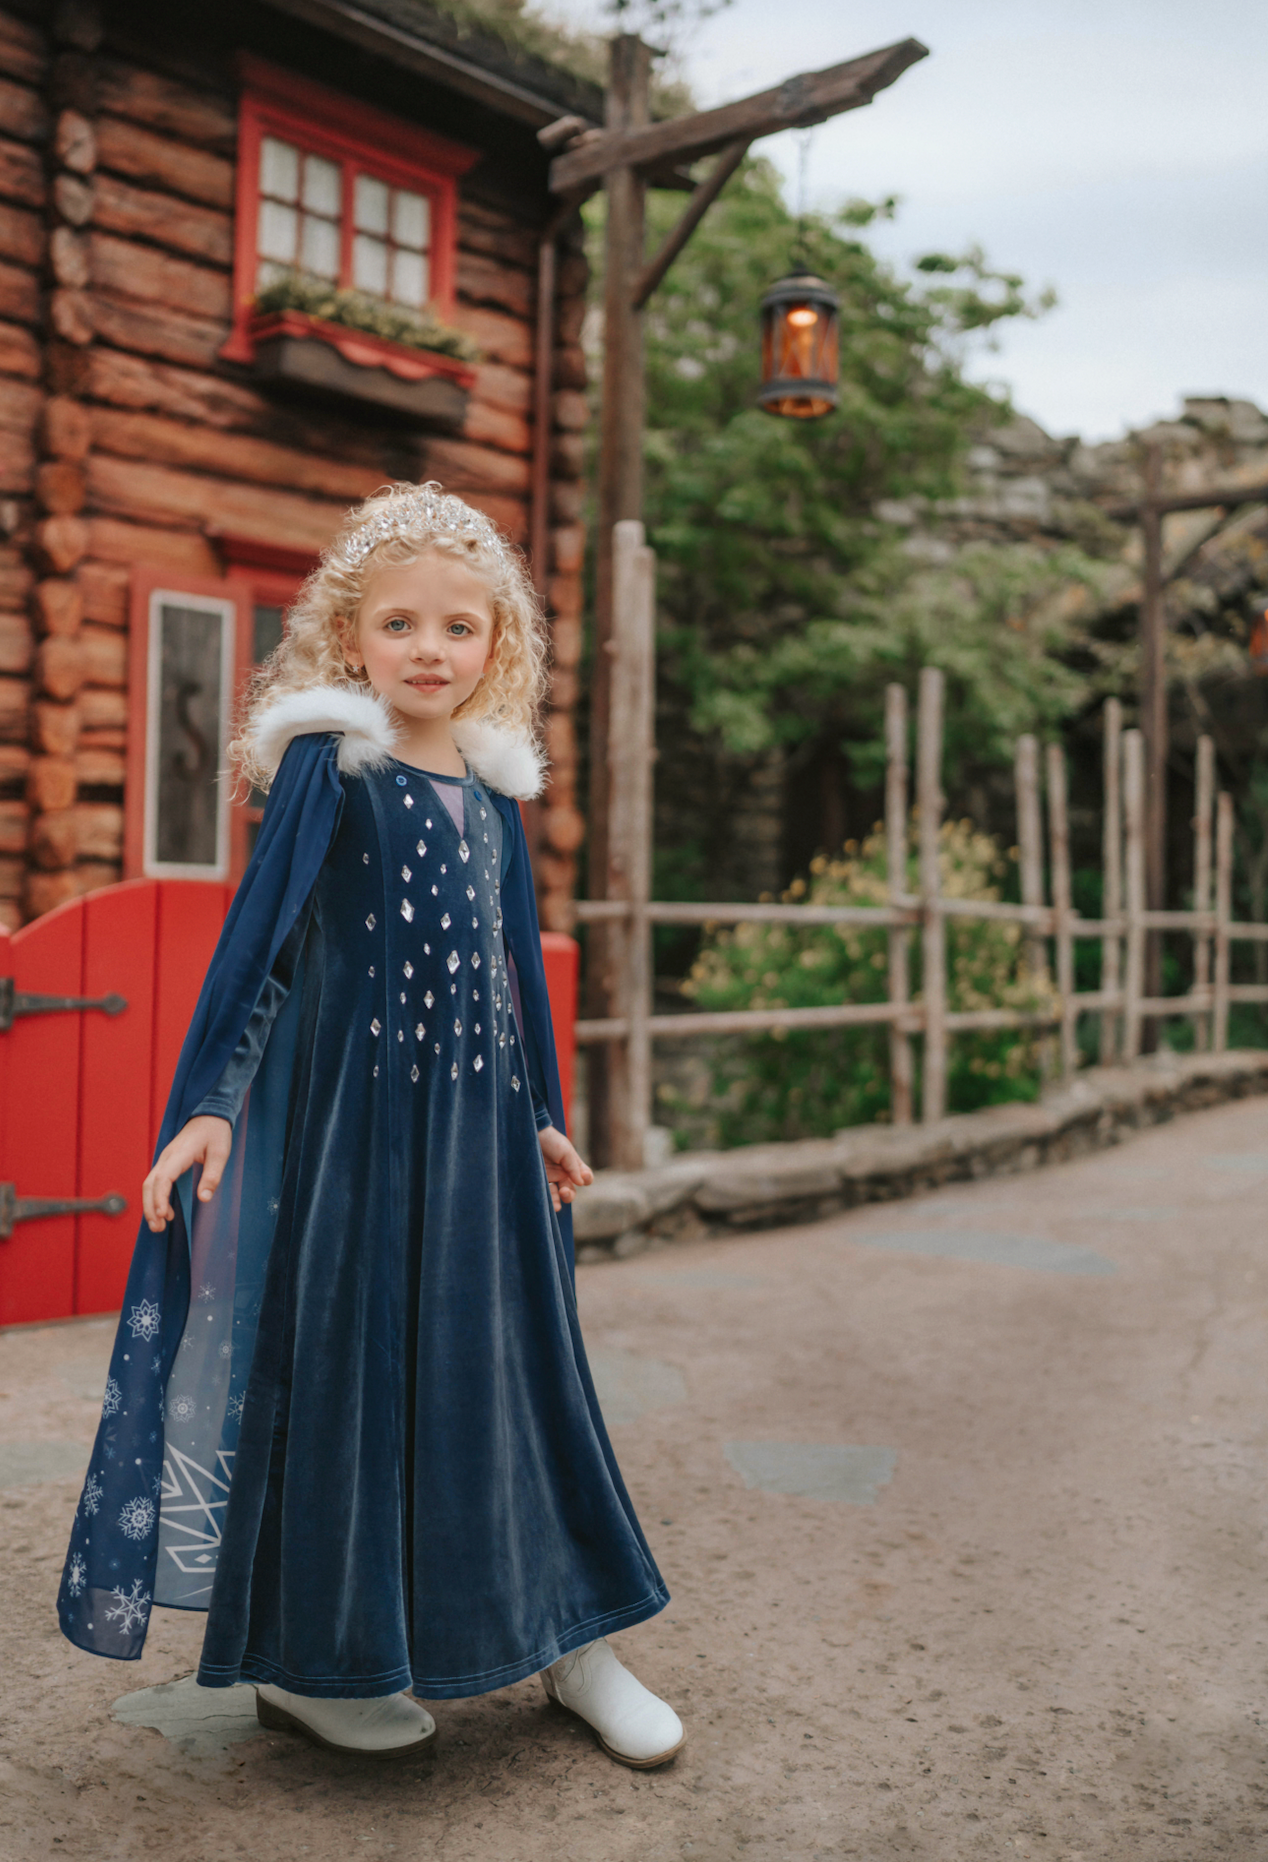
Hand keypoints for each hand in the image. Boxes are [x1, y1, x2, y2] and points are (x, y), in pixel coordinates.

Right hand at [142, 1116, 232, 1232]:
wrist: (209, 1115)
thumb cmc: (216, 1133)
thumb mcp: (221, 1153)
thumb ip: (212, 1176)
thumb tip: (204, 1199)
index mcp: (179, 1153)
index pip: (163, 1178)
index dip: (160, 1197)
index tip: (164, 1215)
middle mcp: (167, 1157)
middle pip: (150, 1184)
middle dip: (150, 1207)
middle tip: (158, 1228)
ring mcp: (165, 1159)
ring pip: (149, 1184)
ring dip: (150, 1205)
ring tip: (158, 1226)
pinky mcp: (167, 1163)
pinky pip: (156, 1182)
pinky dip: (156, 1198)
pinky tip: (165, 1212)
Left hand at [538, 1124, 592, 1213]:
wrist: (528, 1135)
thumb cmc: (549, 1140)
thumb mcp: (565, 1150)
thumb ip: (574, 1167)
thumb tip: (581, 1183)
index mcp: (572, 1164)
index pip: (584, 1177)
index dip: (586, 1179)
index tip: (583, 1178)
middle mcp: (561, 1173)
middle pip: (570, 1190)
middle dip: (569, 1195)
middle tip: (563, 1192)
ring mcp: (549, 1178)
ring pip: (557, 1196)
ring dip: (558, 1202)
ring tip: (556, 1207)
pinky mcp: (537, 1182)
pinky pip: (544, 1195)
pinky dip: (547, 1202)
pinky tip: (548, 1205)